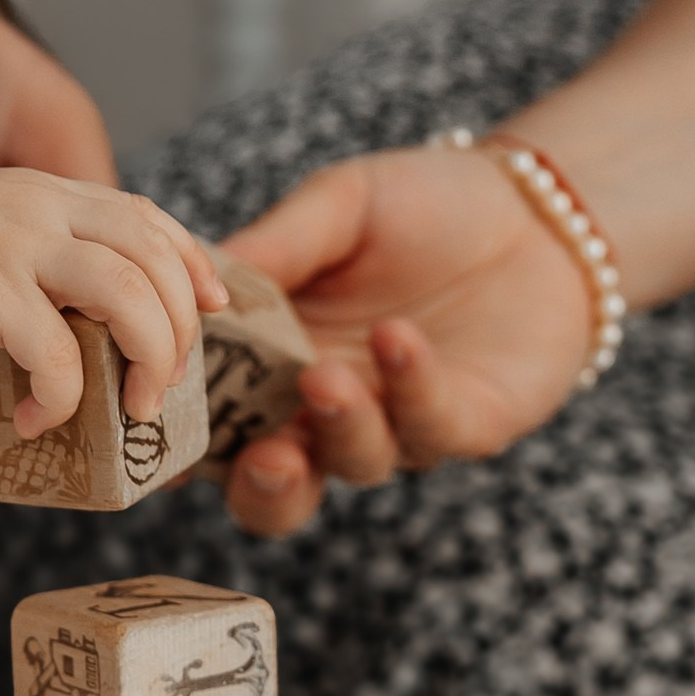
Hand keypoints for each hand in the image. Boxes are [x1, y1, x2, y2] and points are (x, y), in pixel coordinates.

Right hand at [0, 158, 223, 432]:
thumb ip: (28, 258)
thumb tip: (63, 329)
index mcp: (49, 194)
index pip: (148, 217)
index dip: (193, 262)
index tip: (213, 305)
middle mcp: (46, 210)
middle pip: (156, 260)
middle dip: (180, 329)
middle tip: (163, 382)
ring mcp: (17, 247)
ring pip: (128, 298)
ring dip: (146, 360)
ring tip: (130, 407)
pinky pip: (54, 354)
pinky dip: (62, 397)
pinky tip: (39, 418)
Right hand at [214, 143, 596, 538]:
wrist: (539, 208)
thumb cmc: (427, 206)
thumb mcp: (337, 207)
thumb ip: (272, 247)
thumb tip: (191, 285)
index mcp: (274, 369)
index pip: (213, 425)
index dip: (182, 443)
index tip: (155, 431)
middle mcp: (327, 413)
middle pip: (275, 489)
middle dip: (263, 488)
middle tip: (258, 458)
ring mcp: (398, 426)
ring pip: (354, 462)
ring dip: (337, 427)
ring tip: (325, 378)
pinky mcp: (470, 425)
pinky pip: (432, 426)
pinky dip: (411, 388)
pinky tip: (398, 339)